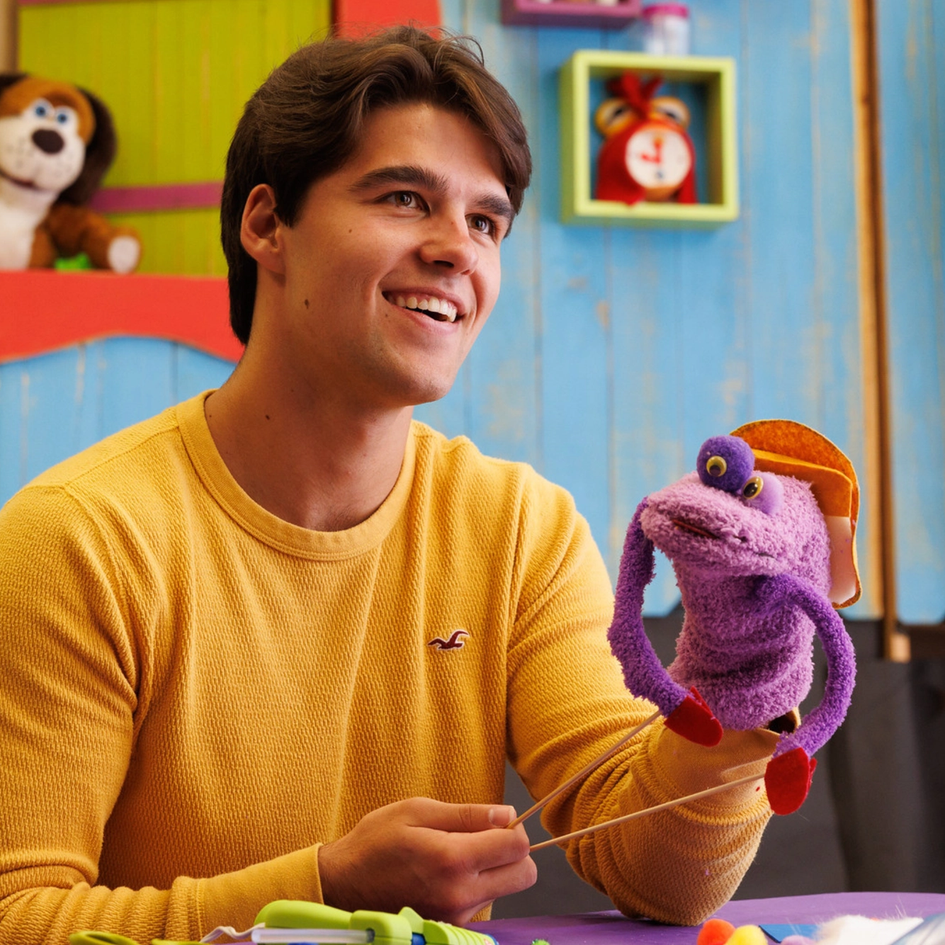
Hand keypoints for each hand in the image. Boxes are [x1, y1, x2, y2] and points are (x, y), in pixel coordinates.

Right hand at [317, 798, 536, 924]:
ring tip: (456, 856)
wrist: (342, 886)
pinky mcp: (450, 926)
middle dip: (514, 853)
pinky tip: (447, 876)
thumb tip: (507, 814)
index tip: (497, 821)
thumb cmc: (376, 841)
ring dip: (494, 871)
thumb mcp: (416, 811)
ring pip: (505, 890)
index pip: (517, 846)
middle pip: (524, 875)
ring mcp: (456, 915)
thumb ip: (467, 814)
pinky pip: (484, 904)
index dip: (513, 828)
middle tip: (486, 838)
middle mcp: (461, 893)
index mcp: (453, 859)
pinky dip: (477, 888)